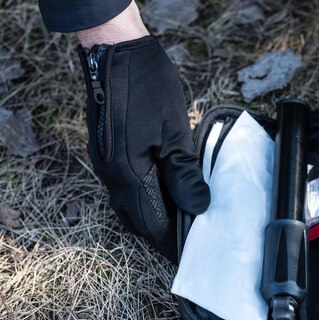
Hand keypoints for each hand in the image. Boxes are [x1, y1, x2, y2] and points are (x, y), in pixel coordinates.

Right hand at [77, 3, 208, 260]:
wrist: (116, 50)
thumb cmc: (147, 86)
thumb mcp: (174, 131)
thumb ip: (184, 174)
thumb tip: (198, 207)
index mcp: (128, 173)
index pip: (152, 222)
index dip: (170, 240)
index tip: (187, 254)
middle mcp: (111, 173)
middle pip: (136, 217)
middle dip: (160, 231)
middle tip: (186, 237)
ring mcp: (105, 161)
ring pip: (128, 201)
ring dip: (151, 213)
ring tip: (179, 216)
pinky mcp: (106, 149)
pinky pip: (124, 184)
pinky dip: (143, 194)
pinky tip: (163, 188)